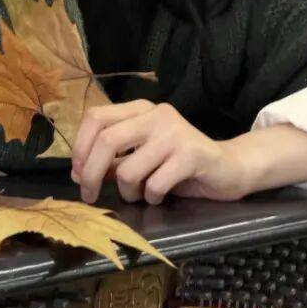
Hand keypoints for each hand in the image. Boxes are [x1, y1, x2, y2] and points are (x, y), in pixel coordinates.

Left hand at [70, 99, 251, 204]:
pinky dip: (152, 197)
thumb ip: (113, 160)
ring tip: (141, 195)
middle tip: (89, 196)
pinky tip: (161, 195)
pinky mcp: (191, 154)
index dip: (80, 146)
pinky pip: (154, 185)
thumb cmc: (179, 164)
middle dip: (91, 174)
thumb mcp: (141, 158)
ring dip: (129, 192)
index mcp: (140, 109)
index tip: (77, 173)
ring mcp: (174, 133)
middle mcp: (156, 115)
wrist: (229, 167)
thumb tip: (79, 171)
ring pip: (129, 170)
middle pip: (106, 140)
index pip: (96, 117)